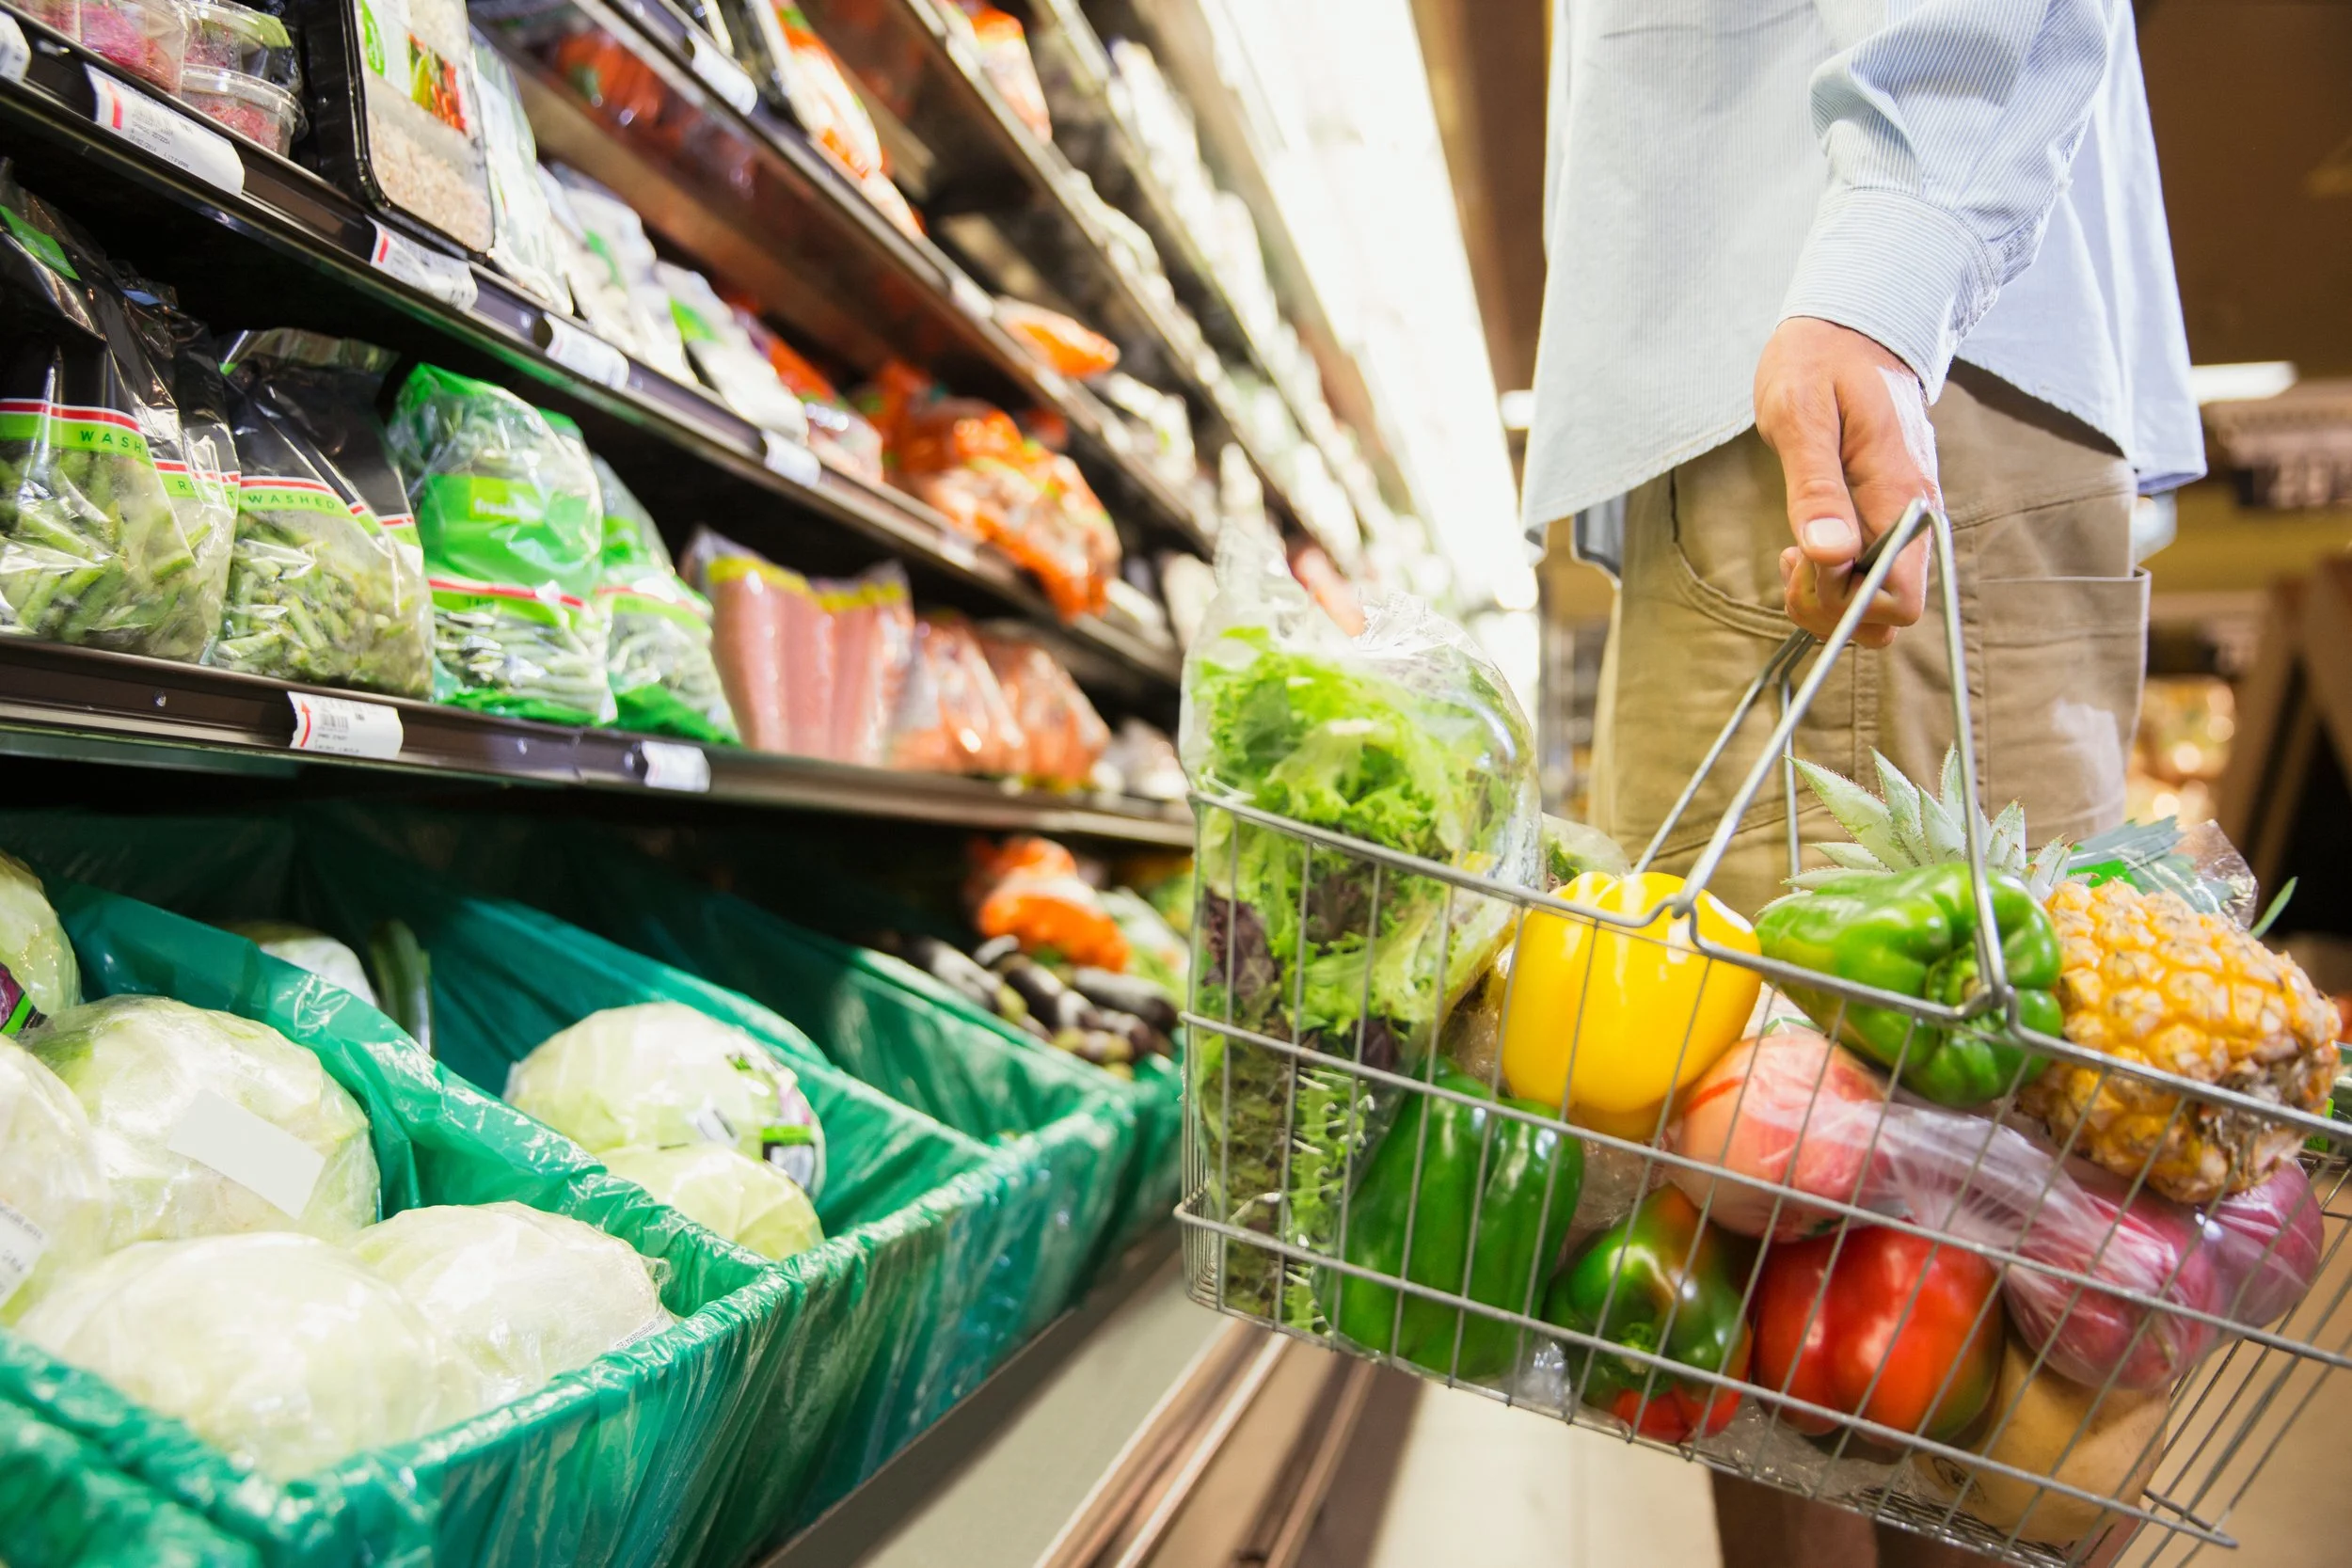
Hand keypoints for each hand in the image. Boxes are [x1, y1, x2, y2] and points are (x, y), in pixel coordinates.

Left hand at [1753, 318, 1938, 649]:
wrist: (1850, 326)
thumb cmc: (1820, 361)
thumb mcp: (1801, 414)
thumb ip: (1815, 488)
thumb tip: (1830, 554)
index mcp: (1901, 495)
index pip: (1900, 598)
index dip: (1845, 600)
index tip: (1801, 558)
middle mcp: (1915, 516)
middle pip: (1892, 614)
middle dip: (1832, 608)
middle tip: (1791, 559)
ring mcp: (1905, 519)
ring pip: (1879, 602)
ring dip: (1830, 597)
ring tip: (1796, 551)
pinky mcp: (1888, 517)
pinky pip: (1870, 574)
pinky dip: (1834, 578)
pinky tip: (1808, 544)